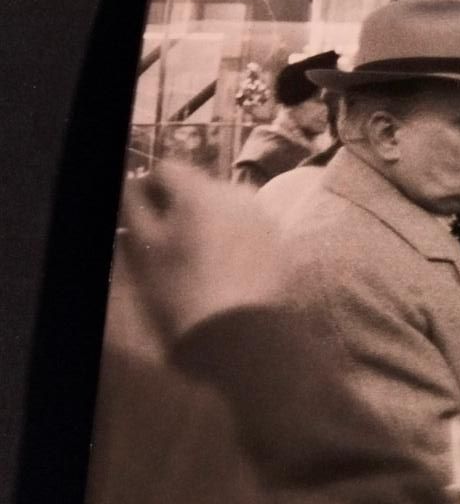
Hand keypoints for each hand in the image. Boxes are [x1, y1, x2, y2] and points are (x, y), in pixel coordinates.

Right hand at [121, 162, 287, 344]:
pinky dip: (234, 238)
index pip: (168, 169)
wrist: (236, 335)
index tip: (141, 216)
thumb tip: (133, 186)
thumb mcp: (143, 247)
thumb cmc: (179, 291)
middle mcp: (238, 194)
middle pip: (200, 186)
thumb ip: (134, 206)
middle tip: (168, 240)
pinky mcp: (281, 241)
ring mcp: (265, 217)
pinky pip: (249, 228)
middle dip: (181, 206)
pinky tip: (224, 267)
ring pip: (226, 206)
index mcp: (201, 191)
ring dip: (209, 220)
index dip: (149, 189)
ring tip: (197, 256)